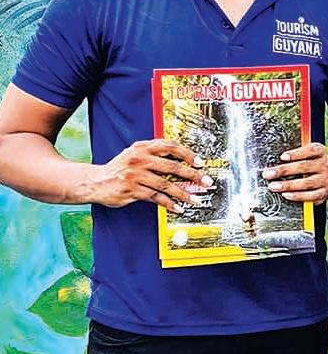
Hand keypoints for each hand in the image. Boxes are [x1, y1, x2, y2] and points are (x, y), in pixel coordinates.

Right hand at [85, 138, 207, 210]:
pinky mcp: (131, 190)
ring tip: (195, 199)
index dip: (187, 154)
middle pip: (172, 166)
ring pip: (166, 185)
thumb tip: (182, 161)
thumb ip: (154, 155)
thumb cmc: (119, 169)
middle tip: (206, 182)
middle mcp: (139, 159)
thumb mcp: (134, 155)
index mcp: (142, 148)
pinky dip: (169, 204)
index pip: (170, 146)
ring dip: (184, 193)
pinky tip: (178, 208)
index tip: (200, 162)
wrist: (94, 181)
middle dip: (192, 175)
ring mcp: (135, 175)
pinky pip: (155, 198)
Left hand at [265, 142, 327, 204]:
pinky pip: (311, 196)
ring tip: (273, 186)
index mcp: (321, 152)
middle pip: (305, 167)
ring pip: (307, 183)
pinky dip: (298, 196)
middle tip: (268, 174)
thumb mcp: (309, 154)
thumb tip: (274, 161)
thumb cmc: (313, 163)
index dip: (297, 153)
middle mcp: (325, 166)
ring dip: (288, 185)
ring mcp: (325, 180)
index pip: (311, 150)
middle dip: (284, 171)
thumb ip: (295, 155)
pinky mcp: (323, 193)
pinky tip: (286, 195)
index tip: (283, 157)